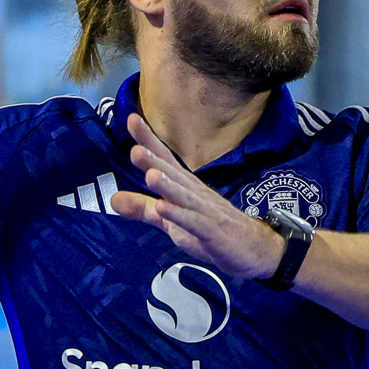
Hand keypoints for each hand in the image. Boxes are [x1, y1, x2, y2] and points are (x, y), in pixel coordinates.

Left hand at [109, 113, 286, 280]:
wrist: (255, 249)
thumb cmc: (211, 231)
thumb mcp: (172, 222)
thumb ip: (144, 209)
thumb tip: (113, 198)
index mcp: (185, 187)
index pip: (165, 160)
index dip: (148, 140)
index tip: (131, 119)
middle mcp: (195, 193)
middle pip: (173, 173)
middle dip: (154, 159)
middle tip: (134, 146)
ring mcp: (205, 211)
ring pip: (183, 195)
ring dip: (167, 185)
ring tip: (150, 174)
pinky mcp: (213, 231)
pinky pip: (194, 222)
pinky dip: (179, 216)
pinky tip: (164, 208)